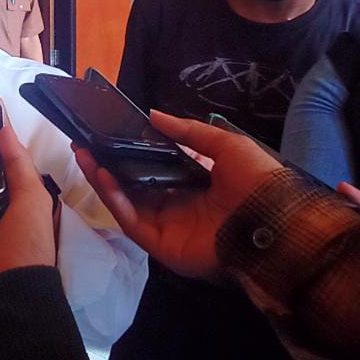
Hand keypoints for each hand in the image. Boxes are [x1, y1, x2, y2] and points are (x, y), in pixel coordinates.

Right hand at [75, 111, 281, 279]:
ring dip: (104, 180)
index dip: (128, 155)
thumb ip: (189, 132)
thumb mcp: (225, 146)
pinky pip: (131, 222)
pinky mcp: (161, 245)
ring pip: (126, 203)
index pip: (152, 171)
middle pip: (132, 187)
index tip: (107, 136)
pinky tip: (104, 177)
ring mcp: (167, 228)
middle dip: (106, 166)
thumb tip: (153, 115)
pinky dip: (115, 200)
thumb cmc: (258, 182)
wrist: (276, 220)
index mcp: (193, 187)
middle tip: (83, 144)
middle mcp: (176, 208)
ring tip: (84, 155)